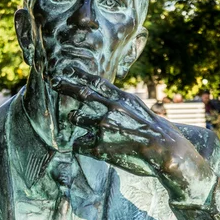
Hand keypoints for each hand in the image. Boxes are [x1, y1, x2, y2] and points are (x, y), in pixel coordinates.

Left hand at [52, 66, 214, 202]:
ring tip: (81, 123)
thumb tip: (106, 94)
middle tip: (55, 82)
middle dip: (65, 86)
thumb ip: (120, 99)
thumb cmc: (155, 129)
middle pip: (81, 93)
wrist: (165, 150)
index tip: (67, 68)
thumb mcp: (138, 107)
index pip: (96, 81)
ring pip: (76, 118)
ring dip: (76, 120)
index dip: (79, 73)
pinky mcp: (99, 147)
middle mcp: (110, 109)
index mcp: (121, 98)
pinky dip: (80, 144)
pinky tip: (86, 146)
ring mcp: (104, 127)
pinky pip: (77, 143)